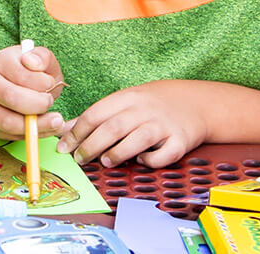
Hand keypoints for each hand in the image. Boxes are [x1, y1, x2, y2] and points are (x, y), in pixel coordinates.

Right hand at [0, 45, 65, 140]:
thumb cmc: (30, 71)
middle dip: (38, 104)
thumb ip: (42, 57)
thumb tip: (33, 63)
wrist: (13, 82)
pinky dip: (31, 135)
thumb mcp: (40, 59)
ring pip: (7, 122)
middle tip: (51, 102)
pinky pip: (9, 136)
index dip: (41, 82)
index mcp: (0, 61)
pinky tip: (47, 128)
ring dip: (36, 125)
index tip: (51, 83)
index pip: (20, 74)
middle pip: (11, 98)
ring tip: (55, 121)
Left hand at [57, 81, 208, 168]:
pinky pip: (164, 155)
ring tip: (106, 162)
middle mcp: (146, 110)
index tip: (63, 147)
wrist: (197, 102)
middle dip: (91, 146)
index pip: (96, 113)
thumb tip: (66, 130)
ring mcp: (164, 125)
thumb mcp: (125, 101)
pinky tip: (141, 161)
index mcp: (128, 97)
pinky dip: (151, 161)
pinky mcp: (181, 141)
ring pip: (137, 140)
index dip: (76, 132)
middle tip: (79, 159)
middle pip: (113, 127)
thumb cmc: (153, 105)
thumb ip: (98, 115)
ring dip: (117, 153)